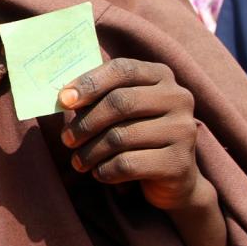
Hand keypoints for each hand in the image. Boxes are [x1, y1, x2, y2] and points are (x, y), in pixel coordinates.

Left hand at [59, 58, 199, 210]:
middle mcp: (178, 98)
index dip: (89, 83)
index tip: (63, 100)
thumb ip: (95, 98)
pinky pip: (128, 164)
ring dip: (90, 151)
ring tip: (78, 161)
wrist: (174, 176)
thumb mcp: (118, 111)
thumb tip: (63, 98)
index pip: (122, 69)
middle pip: (120, 102)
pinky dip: (104, 170)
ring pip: (120, 137)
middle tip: (66, 138)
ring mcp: (183, 129)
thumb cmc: (135, 134)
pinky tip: (99, 172)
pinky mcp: (178, 162)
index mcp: (161, 76)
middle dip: (85, 123)